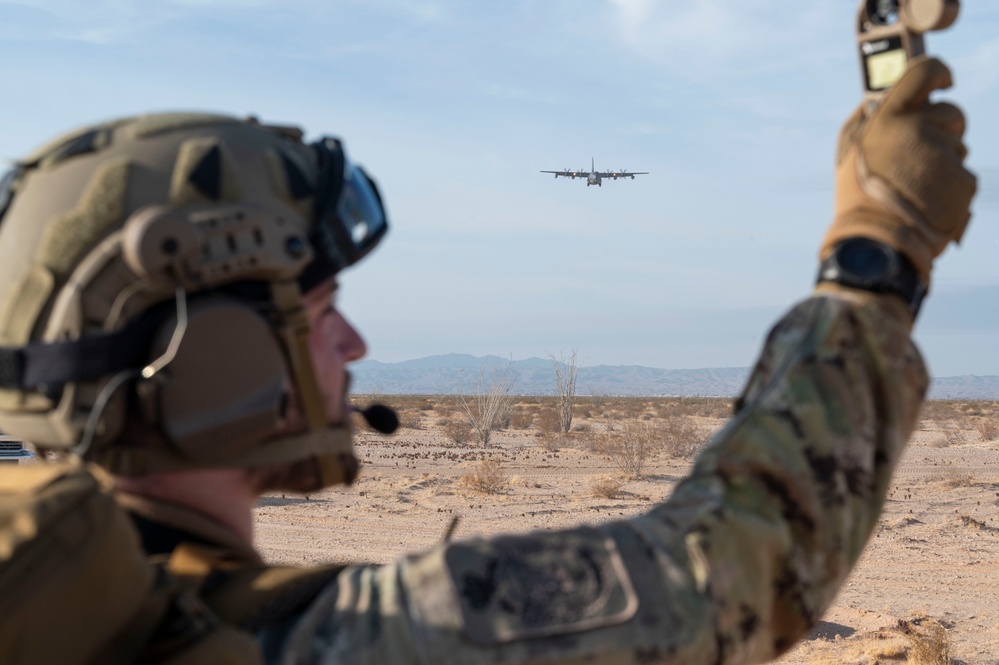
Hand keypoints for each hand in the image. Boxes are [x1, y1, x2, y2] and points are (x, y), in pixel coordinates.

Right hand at [821, 56, 976, 282]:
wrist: (876, 245)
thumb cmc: (858, 199)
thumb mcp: (849, 154)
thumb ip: (864, 121)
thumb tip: (875, 99)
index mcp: (889, 118)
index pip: (925, 72)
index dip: (939, 74)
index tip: (944, 83)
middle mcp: (918, 130)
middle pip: (950, 113)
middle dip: (943, 130)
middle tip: (921, 157)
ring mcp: (943, 156)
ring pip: (958, 148)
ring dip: (945, 162)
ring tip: (918, 187)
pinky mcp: (962, 181)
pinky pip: (963, 176)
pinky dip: (951, 189)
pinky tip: (930, 203)